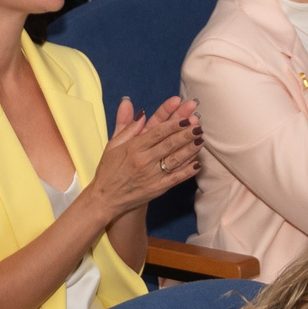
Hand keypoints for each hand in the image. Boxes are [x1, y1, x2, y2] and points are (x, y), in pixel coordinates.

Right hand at [86, 95, 200, 216]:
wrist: (106, 198)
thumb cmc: (109, 169)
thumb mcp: (113, 144)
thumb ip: (127, 126)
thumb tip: (140, 110)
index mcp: (133, 148)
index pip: (157, 132)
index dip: (173, 123)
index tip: (185, 117)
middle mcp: (143, 161)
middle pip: (169, 144)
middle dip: (186, 134)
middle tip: (198, 125)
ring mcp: (152, 176)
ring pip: (175, 159)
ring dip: (190, 149)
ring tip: (201, 139)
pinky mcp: (157, 189)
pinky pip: (175, 178)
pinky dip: (187, 171)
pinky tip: (198, 164)